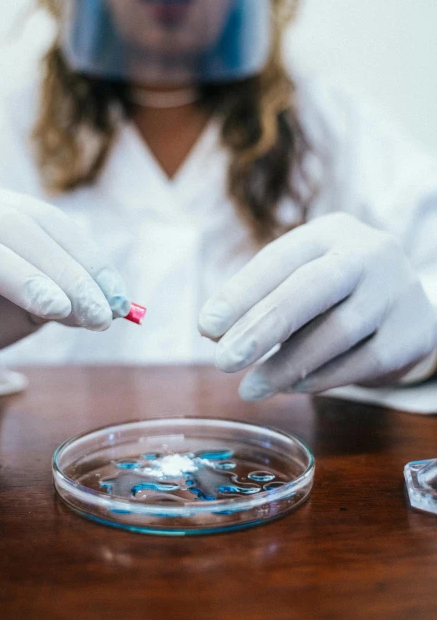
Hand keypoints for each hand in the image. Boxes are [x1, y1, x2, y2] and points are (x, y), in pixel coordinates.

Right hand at [0, 187, 130, 368]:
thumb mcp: (31, 312)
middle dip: (70, 274)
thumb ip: (67, 306)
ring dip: (25, 274)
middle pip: (27, 229)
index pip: (58, 230)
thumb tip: (113, 309)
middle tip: (101, 316)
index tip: (121, 302)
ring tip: (58, 308)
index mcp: (9, 215)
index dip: (92, 263)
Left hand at [198, 213, 436, 399]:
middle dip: (263, 326)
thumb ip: (258, 299)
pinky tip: (290, 387)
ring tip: (250, 387)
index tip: (207, 326)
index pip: (280, 258)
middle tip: (224, 361)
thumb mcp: (299, 280)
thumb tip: (214, 330)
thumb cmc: (335, 293)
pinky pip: (362, 362)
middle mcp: (368, 253)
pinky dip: (320, 378)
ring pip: (338, 331)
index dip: (241, 292)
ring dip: (287, 365)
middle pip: (314, 287)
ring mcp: (395, 291)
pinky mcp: (412, 332)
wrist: (406, 307)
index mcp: (330, 232)